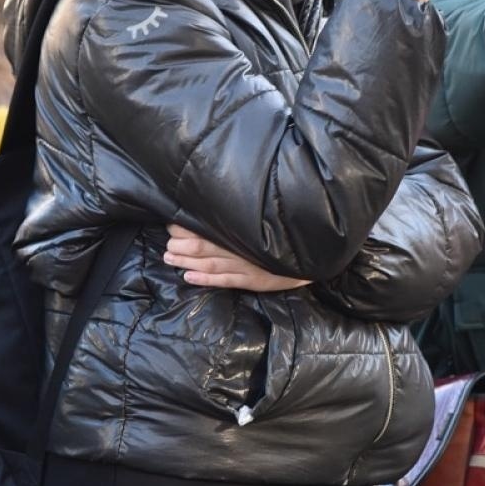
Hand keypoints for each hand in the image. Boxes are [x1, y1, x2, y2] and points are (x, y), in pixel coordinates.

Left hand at [162, 224, 308, 291]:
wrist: (318, 248)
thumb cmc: (291, 229)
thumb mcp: (269, 215)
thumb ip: (244, 212)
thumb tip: (218, 204)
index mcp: (242, 229)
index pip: (207, 227)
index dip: (186, 227)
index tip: (171, 224)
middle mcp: (242, 246)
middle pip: (204, 245)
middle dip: (181, 245)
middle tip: (166, 243)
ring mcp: (248, 265)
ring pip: (210, 264)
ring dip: (187, 262)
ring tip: (168, 259)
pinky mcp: (255, 280)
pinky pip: (226, 281)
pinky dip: (206, 280)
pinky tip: (188, 279)